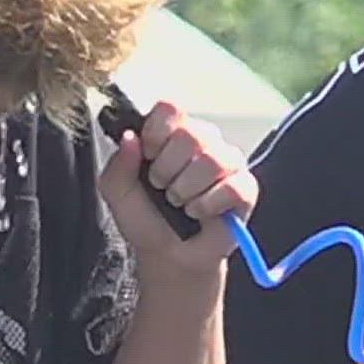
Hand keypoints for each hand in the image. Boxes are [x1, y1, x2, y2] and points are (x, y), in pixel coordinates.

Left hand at [99, 100, 256, 274]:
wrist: (168, 255)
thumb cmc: (147, 219)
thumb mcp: (117, 194)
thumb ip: (118, 165)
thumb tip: (129, 137)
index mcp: (173, 133)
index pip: (170, 109)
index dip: (155, 133)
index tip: (147, 157)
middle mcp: (204, 141)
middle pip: (191, 133)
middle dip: (167, 169)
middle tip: (162, 188)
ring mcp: (228, 163)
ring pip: (212, 160)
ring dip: (185, 190)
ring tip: (179, 203)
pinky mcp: (245, 188)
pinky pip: (232, 187)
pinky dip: (207, 206)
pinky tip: (199, 213)